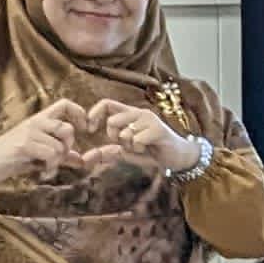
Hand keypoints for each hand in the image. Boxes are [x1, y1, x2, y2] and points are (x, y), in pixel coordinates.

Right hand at [0, 99, 120, 189]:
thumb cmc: (10, 158)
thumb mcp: (38, 154)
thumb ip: (60, 155)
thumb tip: (82, 160)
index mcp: (39, 119)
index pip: (65, 104)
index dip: (80, 113)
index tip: (84, 129)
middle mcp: (35, 122)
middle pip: (67, 128)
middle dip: (69, 147)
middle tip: (60, 158)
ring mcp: (29, 132)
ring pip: (60, 146)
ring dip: (57, 162)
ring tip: (47, 168)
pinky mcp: (24, 145)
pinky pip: (51, 155)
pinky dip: (51, 168)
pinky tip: (43, 173)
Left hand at [86, 97, 205, 176]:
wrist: (177, 158)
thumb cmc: (151, 152)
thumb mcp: (126, 152)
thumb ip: (108, 152)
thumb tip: (85, 158)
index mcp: (130, 114)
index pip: (106, 103)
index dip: (94, 114)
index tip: (90, 129)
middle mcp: (139, 113)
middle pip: (113, 120)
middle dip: (113, 137)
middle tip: (124, 143)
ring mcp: (150, 120)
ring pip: (125, 132)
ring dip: (129, 146)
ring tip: (140, 147)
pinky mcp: (158, 129)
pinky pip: (137, 140)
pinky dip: (139, 149)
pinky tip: (148, 149)